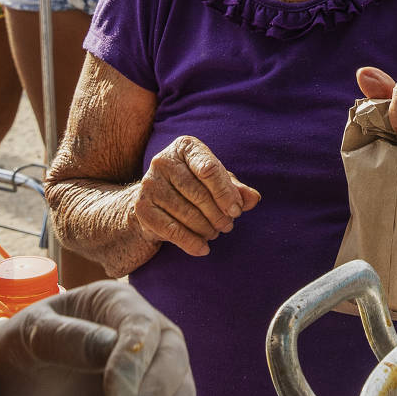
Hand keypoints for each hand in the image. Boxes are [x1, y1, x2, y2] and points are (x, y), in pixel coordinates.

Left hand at [0, 279, 202, 395]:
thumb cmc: (15, 353)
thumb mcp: (29, 335)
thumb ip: (67, 337)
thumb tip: (111, 346)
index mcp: (113, 304)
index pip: (142, 324)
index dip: (136, 358)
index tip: (115, 392)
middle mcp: (141, 336)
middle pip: (174, 358)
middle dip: (158, 392)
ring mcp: (149, 375)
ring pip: (182, 393)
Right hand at [133, 136, 260, 258]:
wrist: (154, 202)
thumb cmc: (192, 187)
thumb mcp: (216, 183)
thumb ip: (236, 189)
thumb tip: (254, 199)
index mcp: (185, 147)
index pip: (209, 169)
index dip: (226, 194)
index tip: (236, 211)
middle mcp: (163, 161)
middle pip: (199, 193)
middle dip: (219, 214)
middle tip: (228, 226)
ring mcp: (149, 184)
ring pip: (187, 213)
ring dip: (207, 229)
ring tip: (215, 233)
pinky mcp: (142, 208)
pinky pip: (172, 230)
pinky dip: (191, 243)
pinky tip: (203, 249)